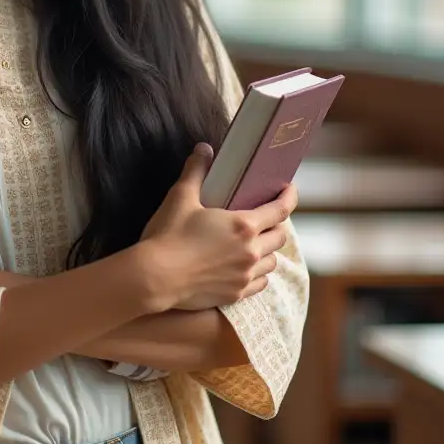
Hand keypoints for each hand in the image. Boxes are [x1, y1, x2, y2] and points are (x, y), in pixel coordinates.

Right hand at [140, 144, 296, 311]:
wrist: (155, 277)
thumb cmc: (168, 235)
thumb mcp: (181, 197)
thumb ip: (196, 171)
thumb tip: (204, 149)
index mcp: (244, 225)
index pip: (280, 210)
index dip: (289, 197)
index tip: (289, 189)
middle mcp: (251, 251)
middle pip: (280, 236)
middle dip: (277, 224)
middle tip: (266, 218)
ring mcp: (244, 275)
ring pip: (272, 261)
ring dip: (268, 250)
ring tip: (256, 243)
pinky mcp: (235, 294)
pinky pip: (260, 283)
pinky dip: (259, 273)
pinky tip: (247, 268)